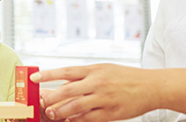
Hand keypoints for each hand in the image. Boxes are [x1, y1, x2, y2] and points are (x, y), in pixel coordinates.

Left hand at [30, 64, 158, 121]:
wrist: (151, 86)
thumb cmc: (124, 76)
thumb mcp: (103, 69)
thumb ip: (83, 75)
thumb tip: (62, 82)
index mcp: (94, 70)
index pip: (66, 71)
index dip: (48, 75)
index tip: (33, 78)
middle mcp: (97, 83)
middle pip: (68, 91)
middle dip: (51, 97)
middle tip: (41, 102)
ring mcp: (104, 99)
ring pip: (76, 107)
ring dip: (61, 112)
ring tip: (52, 114)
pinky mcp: (111, 113)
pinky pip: (90, 118)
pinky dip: (78, 120)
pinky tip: (70, 120)